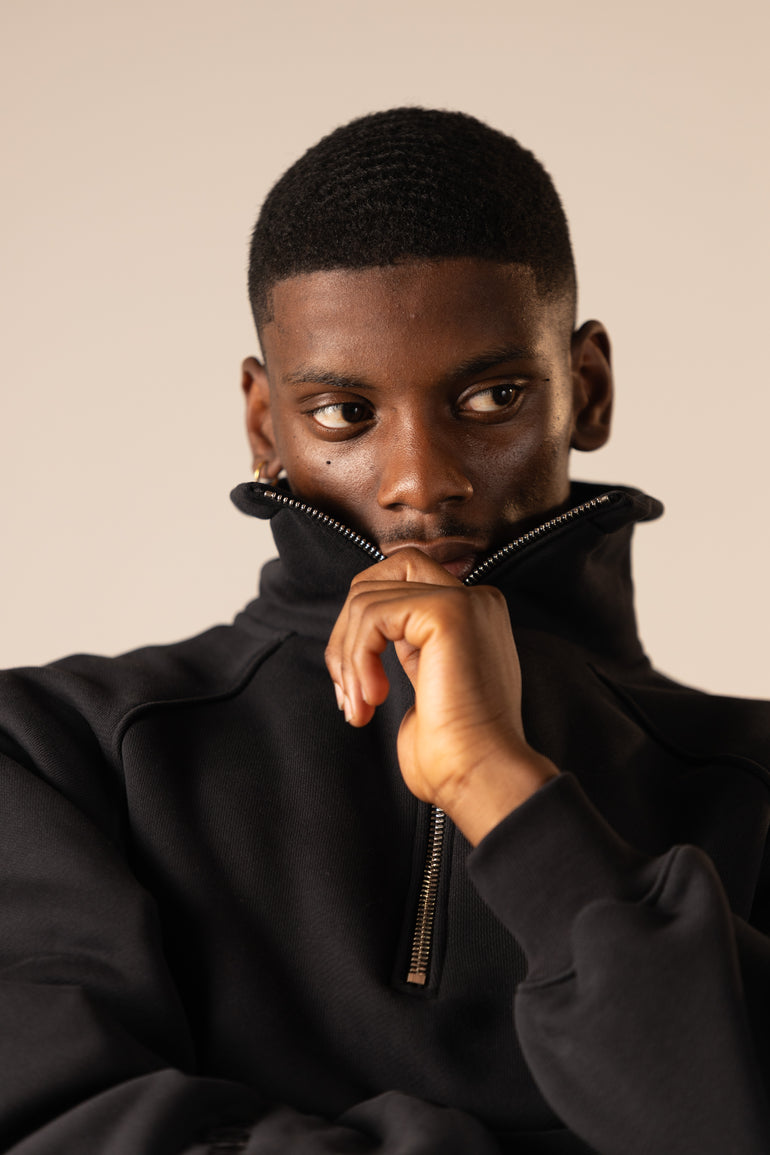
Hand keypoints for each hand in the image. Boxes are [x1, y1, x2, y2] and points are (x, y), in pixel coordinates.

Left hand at [325, 549, 556, 843]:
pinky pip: (373, 615)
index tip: (356, 688)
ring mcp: (464, 601)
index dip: (362, 630)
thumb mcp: (424, 685)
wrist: (480, 777)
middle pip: (380, 576)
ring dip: (348, 657)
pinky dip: (358, 657)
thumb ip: (406, 649)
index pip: (398, 585)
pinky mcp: (447, 612)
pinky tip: (373, 698)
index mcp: (471, 616)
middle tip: (346, 690)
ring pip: (368, 597)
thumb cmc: (453, 753)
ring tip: (360, 706)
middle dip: (346, 631)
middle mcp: (474, 600)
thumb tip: (357, 637)